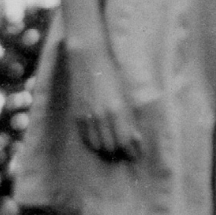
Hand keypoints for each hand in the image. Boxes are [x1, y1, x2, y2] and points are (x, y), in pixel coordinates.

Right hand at [65, 42, 141, 160]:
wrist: (89, 59)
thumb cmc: (112, 72)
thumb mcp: (125, 93)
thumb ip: (129, 115)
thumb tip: (135, 136)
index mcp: (116, 110)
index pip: (124, 140)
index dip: (132, 151)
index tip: (137, 155)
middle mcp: (101, 117)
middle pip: (111, 146)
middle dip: (120, 152)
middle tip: (127, 153)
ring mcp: (87, 117)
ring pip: (98, 145)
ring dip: (107, 149)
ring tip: (115, 149)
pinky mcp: (77, 115)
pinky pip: (86, 138)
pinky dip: (94, 144)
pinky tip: (101, 142)